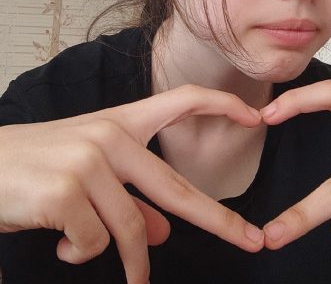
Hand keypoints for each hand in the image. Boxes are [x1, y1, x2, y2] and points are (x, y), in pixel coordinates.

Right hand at [0, 85, 263, 283]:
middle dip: (219, 219)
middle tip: (251, 240)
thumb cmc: (37, 168)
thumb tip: (164, 233)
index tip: (256, 116)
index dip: (221, 104)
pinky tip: (63, 244)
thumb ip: (130, 199)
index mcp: (120, 122)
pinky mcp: (67, 192)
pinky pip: (94, 244)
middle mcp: (110, 136)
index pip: (182, 100)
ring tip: (133, 281)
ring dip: (134, 262)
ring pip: (133, 228)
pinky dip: (83, 255)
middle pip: (176, 185)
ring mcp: (89, 162)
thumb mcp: (89, 175)